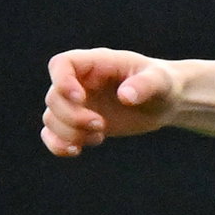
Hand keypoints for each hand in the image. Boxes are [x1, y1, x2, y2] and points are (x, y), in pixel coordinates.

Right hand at [42, 48, 180, 156]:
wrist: (163, 103)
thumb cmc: (162, 84)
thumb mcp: (159, 81)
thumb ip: (144, 85)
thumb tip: (126, 97)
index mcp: (96, 64)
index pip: (62, 64)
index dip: (62, 81)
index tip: (81, 99)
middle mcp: (81, 82)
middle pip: (53, 97)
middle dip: (72, 117)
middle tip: (101, 125)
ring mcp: (78, 104)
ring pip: (51, 118)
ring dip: (69, 133)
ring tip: (99, 136)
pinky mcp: (79, 124)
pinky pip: (52, 134)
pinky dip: (58, 145)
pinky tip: (78, 150)